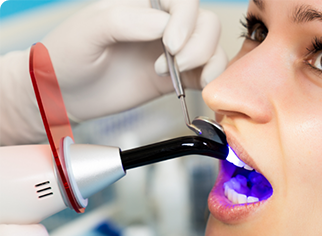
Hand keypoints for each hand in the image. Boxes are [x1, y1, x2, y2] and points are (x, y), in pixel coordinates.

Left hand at [42, 0, 227, 120]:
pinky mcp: (178, 77)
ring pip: (212, 45)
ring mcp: (173, 51)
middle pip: (205, 21)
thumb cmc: (68, 57)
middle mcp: (163, 23)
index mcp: (142, 3)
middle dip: (198, 44)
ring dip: (206, 60)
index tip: (169, 45)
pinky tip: (200, 86)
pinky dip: (213, 77)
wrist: (63, 95)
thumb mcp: (89, 31)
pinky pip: (209, 71)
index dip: (185, 19)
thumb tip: (165, 26)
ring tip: (177, 76)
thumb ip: (126, 22)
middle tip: (174, 64)